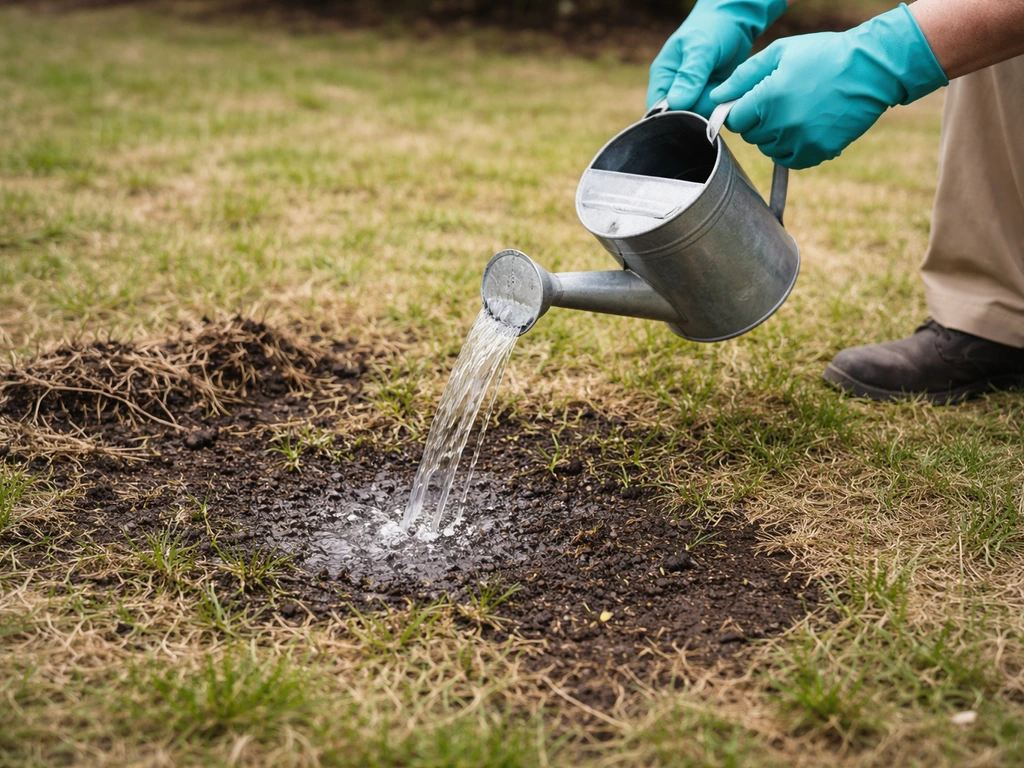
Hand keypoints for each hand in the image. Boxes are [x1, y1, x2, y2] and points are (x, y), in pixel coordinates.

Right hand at [647, 0, 786, 116]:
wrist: (736, 21)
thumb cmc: (713, 28)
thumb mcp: (701, 49)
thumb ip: (689, 76)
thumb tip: (677, 103)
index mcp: (663, 77)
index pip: (657, 110)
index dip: (672, 118)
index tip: (693, 109)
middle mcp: (674, 89)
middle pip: (679, 118)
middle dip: (697, 112)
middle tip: (714, 93)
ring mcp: (692, 95)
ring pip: (698, 117)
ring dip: (713, 108)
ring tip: (723, 87)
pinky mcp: (709, 98)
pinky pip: (713, 112)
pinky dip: (722, 107)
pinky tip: (729, 93)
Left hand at [710, 3, 947, 168]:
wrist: (870, 69)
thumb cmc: (823, 55)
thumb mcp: (779, 53)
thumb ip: (743, 76)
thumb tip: (716, 97)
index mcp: (768, 98)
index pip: (735, 120)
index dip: (741, 110)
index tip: (753, 101)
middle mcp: (782, 124)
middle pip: (751, 136)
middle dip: (758, 121)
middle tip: (779, 101)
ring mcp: (801, 141)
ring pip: (769, 149)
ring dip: (775, 135)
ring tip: (795, 111)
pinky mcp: (818, 153)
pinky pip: (789, 160)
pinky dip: (791, 149)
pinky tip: (804, 128)